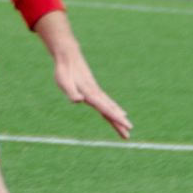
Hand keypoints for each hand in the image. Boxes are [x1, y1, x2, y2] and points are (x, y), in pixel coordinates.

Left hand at [34, 11, 131, 138]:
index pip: (106, 109)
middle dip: (119, 123)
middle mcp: (96, 94)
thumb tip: (79, 101)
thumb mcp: (64, 83)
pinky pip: (107, 103)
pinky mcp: (94, 90)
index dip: (116, 118)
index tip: (126, 126)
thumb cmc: (64, 71)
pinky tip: (118, 112)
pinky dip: (114, 109)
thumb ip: (71, 93)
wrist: (69, 56)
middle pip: (111, 111)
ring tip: (126, 128)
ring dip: (118, 118)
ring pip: (110, 107)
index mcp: (90, 94)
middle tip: (128, 135)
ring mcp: (96, 92)